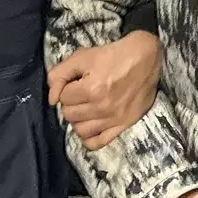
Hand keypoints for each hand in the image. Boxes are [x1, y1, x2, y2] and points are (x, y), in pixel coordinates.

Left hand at [47, 31, 160, 150]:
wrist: (145, 58)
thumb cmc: (112, 56)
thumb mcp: (82, 57)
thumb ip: (59, 75)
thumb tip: (52, 99)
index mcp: (91, 89)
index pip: (62, 98)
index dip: (66, 88)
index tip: (75, 82)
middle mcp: (102, 107)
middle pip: (69, 115)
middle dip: (70, 103)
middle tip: (80, 94)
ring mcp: (113, 119)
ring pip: (80, 130)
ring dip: (77, 119)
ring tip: (84, 108)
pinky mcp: (123, 125)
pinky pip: (98, 142)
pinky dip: (89, 137)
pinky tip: (89, 125)